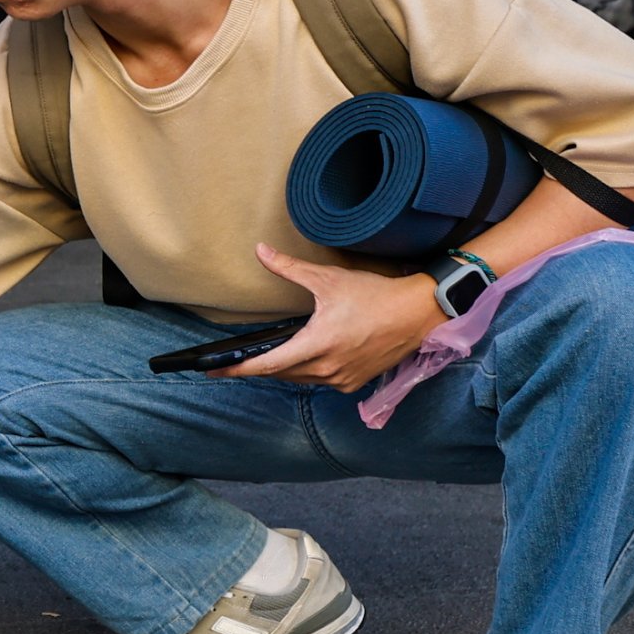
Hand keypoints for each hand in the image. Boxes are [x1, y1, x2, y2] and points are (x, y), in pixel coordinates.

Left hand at [224, 244, 441, 391]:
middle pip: (281, 374)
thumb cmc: (374, 295)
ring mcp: (342, 379)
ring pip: (300, 380)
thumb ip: (289, 268)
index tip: (216, 371)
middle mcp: (328, 369)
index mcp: (317, 345)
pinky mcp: (355, 382)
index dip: (239, 368)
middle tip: (234, 363)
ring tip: (267, 359)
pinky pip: (321, 382)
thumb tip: (261, 251)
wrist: (417, 313)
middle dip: (258, 367)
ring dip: (283, 370)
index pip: (268, 364)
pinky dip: (308, 372)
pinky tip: (304, 360)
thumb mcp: (328, 278)